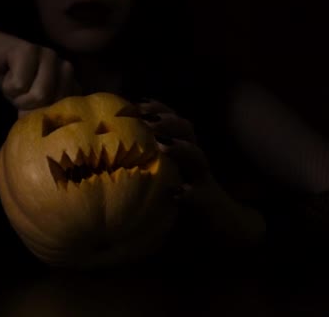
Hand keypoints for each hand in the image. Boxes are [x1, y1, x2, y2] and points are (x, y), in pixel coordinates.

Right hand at [0, 26, 81, 116]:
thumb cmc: (16, 83)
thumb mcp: (33, 106)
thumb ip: (46, 115)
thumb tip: (46, 129)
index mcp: (71, 83)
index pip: (67, 112)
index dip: (43, 116)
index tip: (32, 104)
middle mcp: (66, 68)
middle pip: (52, 105)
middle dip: (29, 105)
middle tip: (21, 92)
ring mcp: (50, 56)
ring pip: (39, 95)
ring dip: (19, 97)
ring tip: (15, 84)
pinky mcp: (30, 50)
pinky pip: (20, 84)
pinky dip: (8, 86)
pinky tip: (8, 73)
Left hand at [137, 98, 265, 245]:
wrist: (221, 224)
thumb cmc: (180, 199)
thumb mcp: (161, 176)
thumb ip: (141, 162)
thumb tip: (108, 152)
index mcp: (179, 149)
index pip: (170, 119)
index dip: (155, 107)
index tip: (134, 103)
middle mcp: (192, 159)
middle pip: (186, 129)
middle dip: (166, 119)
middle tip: (145, 118)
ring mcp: (202, 179)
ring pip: (198, 157)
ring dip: (181, 148)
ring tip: (162, 144)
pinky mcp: (208, 202)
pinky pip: (201, 195)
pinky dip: (190, 194)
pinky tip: (177, 193)